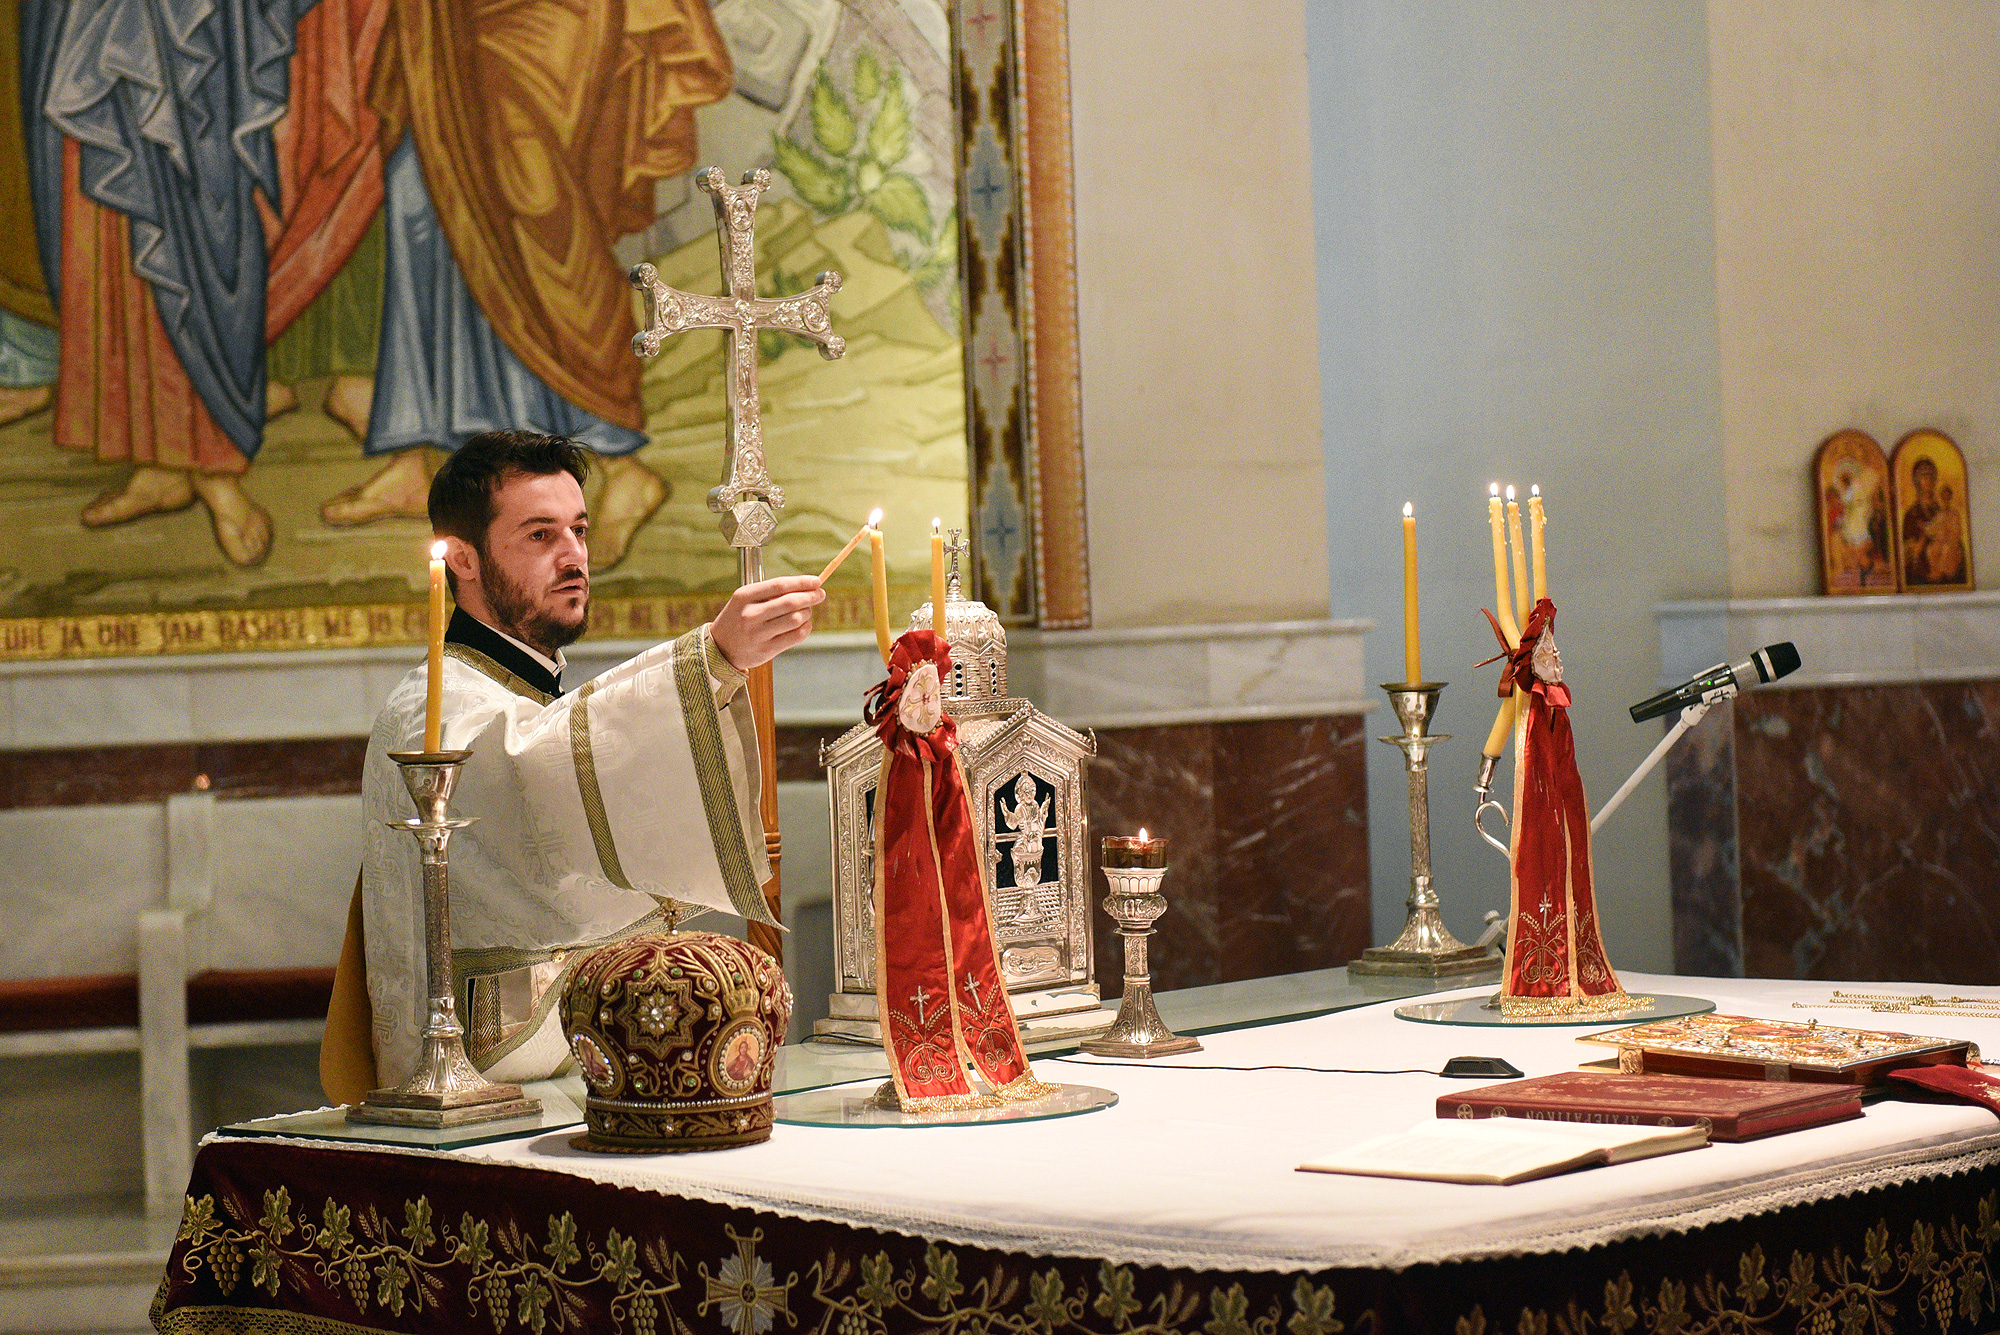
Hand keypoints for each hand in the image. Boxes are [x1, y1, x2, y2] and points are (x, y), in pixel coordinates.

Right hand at [710, 575, 824, 672]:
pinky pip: (795, 636)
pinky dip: (805, 628)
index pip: (779, 585)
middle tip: (820, 594)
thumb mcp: (745, 600)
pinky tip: (804, 625)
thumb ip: (770, 593)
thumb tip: (804, 587)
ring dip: (807, 613)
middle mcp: (750, 614)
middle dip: (810, 597)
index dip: (801, 582)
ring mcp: (758, 633)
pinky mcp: (767, 650)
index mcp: (744, 596)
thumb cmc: (738, 619)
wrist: (720, 648)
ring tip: (806, 611)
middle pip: (790, 602)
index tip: (816, 581)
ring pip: (795, 619)